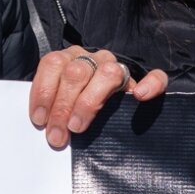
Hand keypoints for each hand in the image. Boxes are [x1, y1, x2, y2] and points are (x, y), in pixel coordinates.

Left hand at [27, 46, 166, 149]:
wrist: (108, 104)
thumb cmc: (76, 106)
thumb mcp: (60, 103)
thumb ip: (52, 107)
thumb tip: (43, 126)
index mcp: (70, 58)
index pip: (53, 64)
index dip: (44, 90)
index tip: (39, 119)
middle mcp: (93, 59)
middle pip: (77, 73)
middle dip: (62, 106)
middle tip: (57, 135)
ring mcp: (118, 67)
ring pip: (108, 73)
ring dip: (89, 102)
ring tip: (78, 126)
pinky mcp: (142, 80)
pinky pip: (155, 76)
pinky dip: (150, 84)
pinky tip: (139, 96)